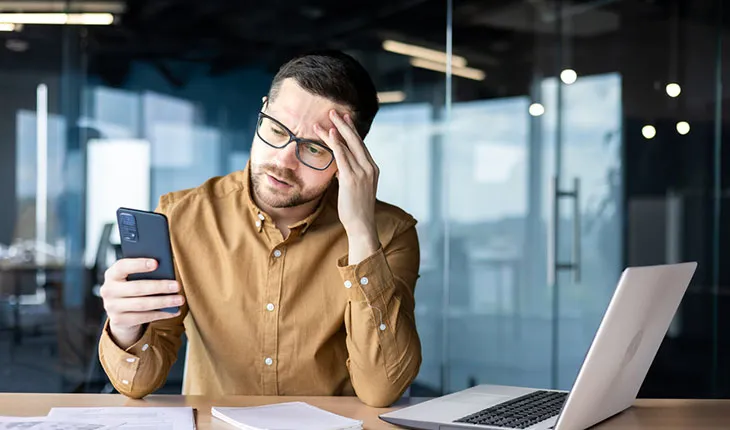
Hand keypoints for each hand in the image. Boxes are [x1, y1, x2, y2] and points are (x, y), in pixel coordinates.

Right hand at [100, 258, 184, 348]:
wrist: (120, 310)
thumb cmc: (133, 286)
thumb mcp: (134, 277)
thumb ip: (145, 272)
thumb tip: (167, 270)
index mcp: (112, 274)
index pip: (123, 266)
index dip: (139, 264)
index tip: (156, 263)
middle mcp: (108, 290)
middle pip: (137, 288)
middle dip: (159, 286)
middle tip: (177, 285)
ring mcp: (111, 307)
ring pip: (142, 304)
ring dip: (164, 302)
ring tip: (179, 299)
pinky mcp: (118, 320)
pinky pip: (143, 317)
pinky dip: (161, 314)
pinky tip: (174, 311)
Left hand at [314, 110, 379, 263]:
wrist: (362, 225)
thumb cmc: (356, 209)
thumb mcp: (354, 188)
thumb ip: (348, 175)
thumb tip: (339, 169)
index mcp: (372, 168)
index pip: (360, 145)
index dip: (351, 130)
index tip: (344, 119)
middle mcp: (369, 167)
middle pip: (356, 140)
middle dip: (344, 124)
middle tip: (334, 112)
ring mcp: (362, 172)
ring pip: (348, 145)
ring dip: (336, 130)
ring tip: (326, 118)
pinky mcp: (352, 179)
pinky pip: (343, 157)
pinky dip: (337, 143)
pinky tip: (330, 133)